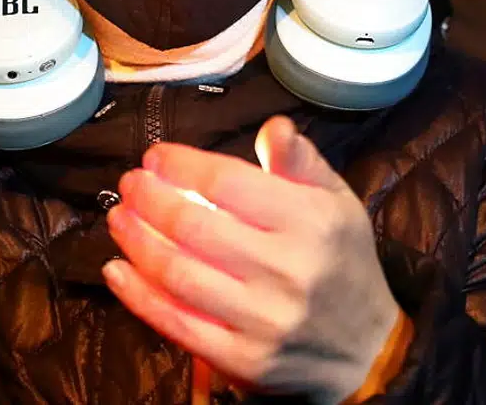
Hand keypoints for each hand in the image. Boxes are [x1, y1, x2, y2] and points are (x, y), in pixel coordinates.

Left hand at [104, 116, 403, 403]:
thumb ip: (302, 162)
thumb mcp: (339, 202)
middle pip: (195, 228)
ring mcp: (263, 320)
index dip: (183, 166)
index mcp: (311, 222)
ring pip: (179, 275)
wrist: (368, 350)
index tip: (156, 156)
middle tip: (130, 184)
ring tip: (118, 218)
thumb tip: (273, 126)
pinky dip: (139, 296)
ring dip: (137, 242)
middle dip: (150, 200)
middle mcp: (287, 269)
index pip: (229, 183)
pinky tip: (117, 271)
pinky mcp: (243, 359)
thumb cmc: (344, 264)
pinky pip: (178, 324)